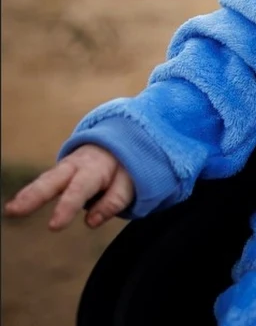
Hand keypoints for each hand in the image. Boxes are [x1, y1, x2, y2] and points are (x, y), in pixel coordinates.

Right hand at [4, 144, 132, 230]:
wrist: (116, 143)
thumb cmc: (123, 168)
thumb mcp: (129, 183)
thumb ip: (113, 202)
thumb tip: (91, 222)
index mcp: (95, 168)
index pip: (80, 189)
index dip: (67, 207)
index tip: (54, 226)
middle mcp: (74, 166)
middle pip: (53, 180)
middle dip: (34, 195)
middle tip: (15, 211)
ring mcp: (62, 169)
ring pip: (43, 180)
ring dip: (26, 194)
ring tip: (11, 209)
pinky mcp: (56, 175)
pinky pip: (41, 183)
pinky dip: (27, 193)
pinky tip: (14, 206)